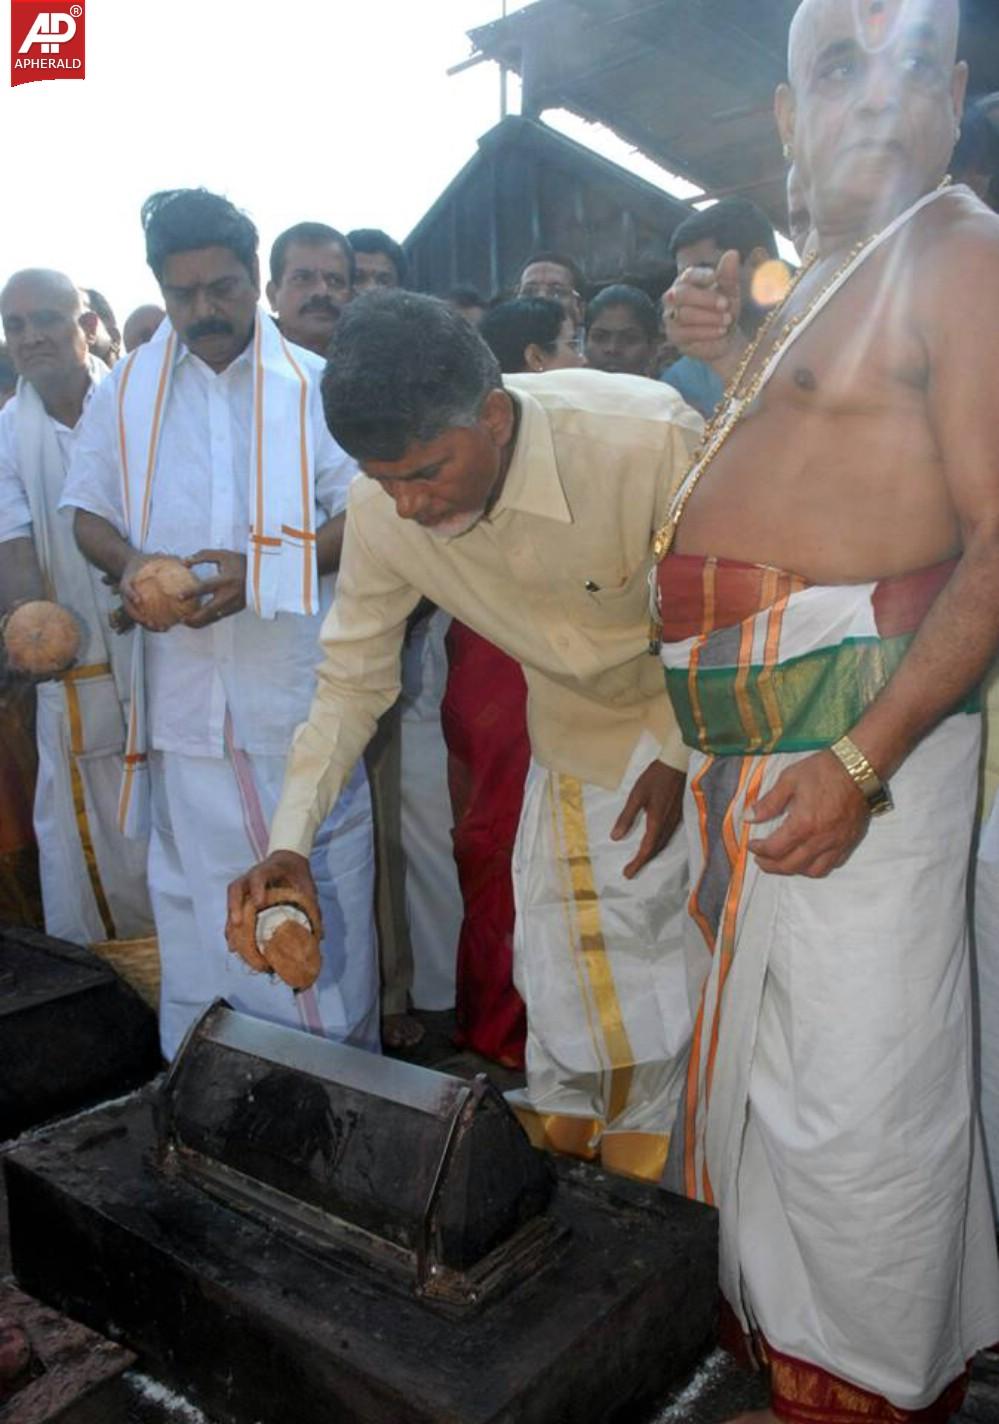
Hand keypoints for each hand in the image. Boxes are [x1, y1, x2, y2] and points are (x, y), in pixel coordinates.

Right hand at [120, 552, 171, 631]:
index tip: (138, 600)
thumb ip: (170, 560)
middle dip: (139, 618)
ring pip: (137, 618)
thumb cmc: (147, 561)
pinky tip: (169, 626)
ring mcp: (130, 603)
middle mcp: (127, 595)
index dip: (130, 595)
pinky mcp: (136, 608)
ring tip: (163, 629)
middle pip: (129, 610)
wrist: (133, 564)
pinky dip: (155, 623)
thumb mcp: (156, 558)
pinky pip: (145, 617)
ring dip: (148, 626)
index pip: (125, 589)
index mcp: (127, 582)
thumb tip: (187, 562)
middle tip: (152, 623)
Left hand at [182, 549, 246, 627]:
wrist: (263, 574)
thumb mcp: (223, 555)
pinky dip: (208, 620)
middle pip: (208, 610)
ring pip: (214, 618)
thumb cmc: (241, 563)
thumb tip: (185, 562)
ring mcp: (233, 604)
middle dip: (194, 617)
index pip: (205, 588)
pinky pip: (219, 617)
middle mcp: (229, 594)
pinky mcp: (236, 609)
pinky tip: (200, 620)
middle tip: (182, 619)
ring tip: (188, 623)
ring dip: (200, 622)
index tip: (178, 597)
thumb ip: (203, 556)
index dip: (191, 592)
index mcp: (225, 580)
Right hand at [226, 850, 320, 938]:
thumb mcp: (307, 887)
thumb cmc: (298, 875)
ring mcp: (244, 886)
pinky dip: (231, 928)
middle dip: (235, 906)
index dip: (257, 888)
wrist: (289, 861)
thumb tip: (320, 936)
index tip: (259, 903)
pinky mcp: (242, 897)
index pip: (259, 875)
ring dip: (230, 922)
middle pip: (236, 888)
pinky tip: (234, 946)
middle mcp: (251, 877)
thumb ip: (313, 907)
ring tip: (233, 944)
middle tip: (237, 924)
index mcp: (269, 870)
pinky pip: (233, 911)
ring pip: (231, 902)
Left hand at [611, 760, 685, 878]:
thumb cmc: (654, 777)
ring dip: (651, 855)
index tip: (627, 874)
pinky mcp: (678, 815)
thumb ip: (626, 817)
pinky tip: (654, 844)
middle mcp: (668, 824)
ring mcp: (676, 820)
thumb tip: (615, 837)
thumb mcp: (636, 795)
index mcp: (657, 821)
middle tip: (630, 872)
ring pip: (663, 844)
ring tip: (640, 861)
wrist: (676, 764)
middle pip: (656, 850)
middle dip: (643, 862)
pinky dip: (659, 845)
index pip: (647, 848)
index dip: (637, 863)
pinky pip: (668, 837)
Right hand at [663, 249, 742, 364]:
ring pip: (684, 314)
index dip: (701, 276)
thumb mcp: (730, 291)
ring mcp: (671, 317)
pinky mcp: (674, 336)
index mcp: (686, 281)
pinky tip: (721, 331)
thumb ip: (728, 275)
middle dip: (706, 299)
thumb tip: (732, 253)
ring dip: (709, 317)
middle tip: (726, 304)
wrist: (725, 337)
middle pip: (682, 294)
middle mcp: (673, 297)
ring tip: (727, 320)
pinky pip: (686, 333)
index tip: (715, 278)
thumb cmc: (724, 309)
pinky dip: (706, 332)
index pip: (688, 275)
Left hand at [747, 750, 870, 877]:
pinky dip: (815, 866)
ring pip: (812, 871)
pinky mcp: (849, 842)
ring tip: (783, 860)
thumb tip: (749, 817)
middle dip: (771, 865)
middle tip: (761, 859)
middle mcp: (820, 839)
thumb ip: (769, 802)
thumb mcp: (789, 780)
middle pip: (791, 865)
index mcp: (803, 823)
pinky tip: (807, 857)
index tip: (752, 845)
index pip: (775, 849)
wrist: (859, 768)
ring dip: (793, 869)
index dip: (759, 850)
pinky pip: (832, 865)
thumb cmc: (823, 770)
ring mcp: (837, 843)